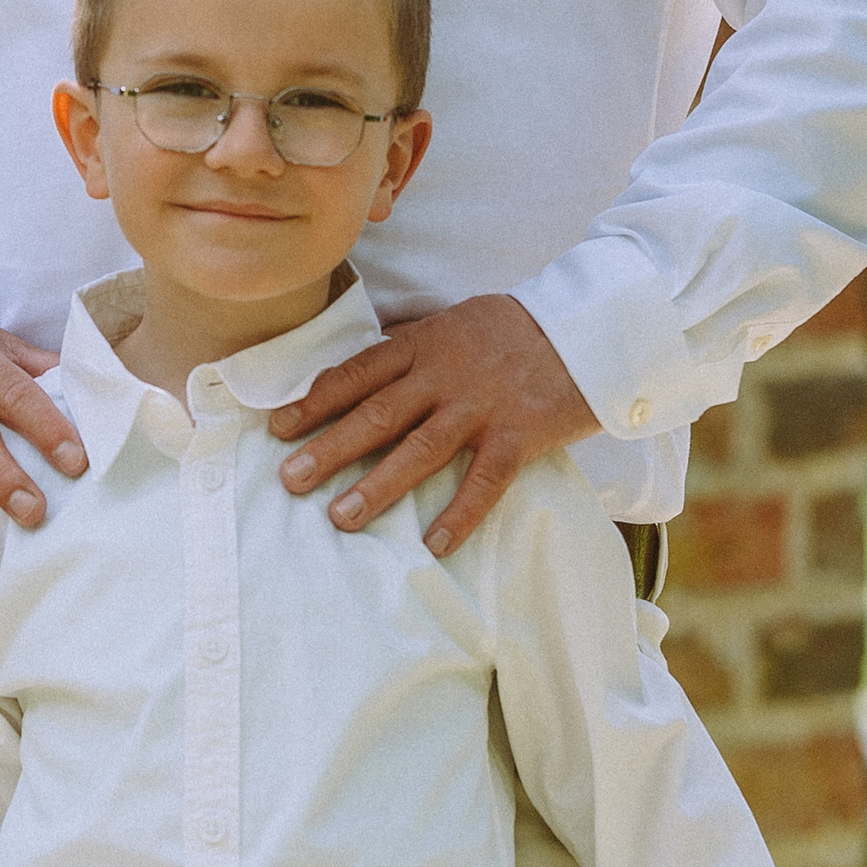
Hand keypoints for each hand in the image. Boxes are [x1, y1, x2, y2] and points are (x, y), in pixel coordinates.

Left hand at [268, 292, 593, 555]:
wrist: (589, 329)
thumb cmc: (515, 330)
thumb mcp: (455, 322)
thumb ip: (412, 345)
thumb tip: (364, 364)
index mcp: (425, 344)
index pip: (359, 372)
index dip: (316, 400)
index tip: (278, 427)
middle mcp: (446, 374)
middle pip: (378, 414)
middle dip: (330, 448)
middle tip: (289, 479)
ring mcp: (482, 406)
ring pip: (421, 450)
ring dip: (378, 486)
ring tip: (341, 517)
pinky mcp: (519, 434)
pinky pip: (485, 481)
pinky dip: (460, 514)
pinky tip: (433, 544)